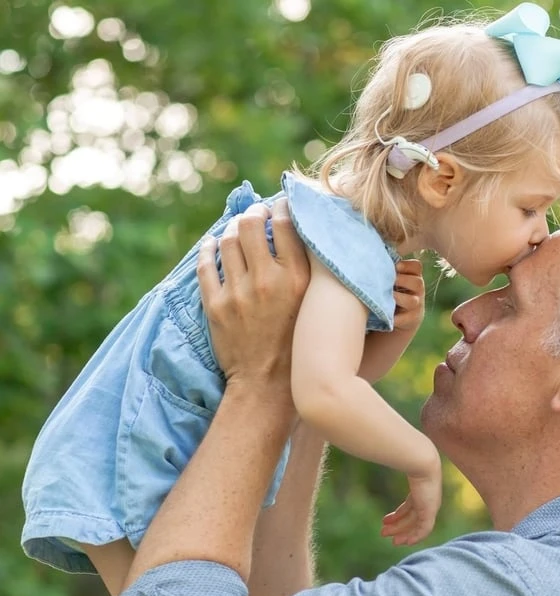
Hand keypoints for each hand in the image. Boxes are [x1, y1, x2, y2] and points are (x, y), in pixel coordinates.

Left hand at [197, 199, 309, 390]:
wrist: (269, 387)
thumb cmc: (299, 346)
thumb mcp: (314, 307)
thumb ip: (310, 273)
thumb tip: (304, 236)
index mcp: (298, 280)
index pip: (286, 224)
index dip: (282, 207)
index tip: (282, 206)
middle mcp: (268, 282)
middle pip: (252, 225)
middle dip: (253, 213)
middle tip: (257, 215)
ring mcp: (238, 294)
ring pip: (228, 240)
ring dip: (232, 229)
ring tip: (238, 229)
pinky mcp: (216, 306)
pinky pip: (206, 265)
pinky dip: (209, 249)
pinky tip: (213, 244)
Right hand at [380, 454, 441, 545]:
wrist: (421, 460)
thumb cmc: (408, 458)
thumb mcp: (399, 465)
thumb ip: (391, 464)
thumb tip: (377, 453)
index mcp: (421, 490)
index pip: (410, 506)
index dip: (398, 515)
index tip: (385, 521)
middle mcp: (428, 499)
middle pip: (412, 517)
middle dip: (398, 526)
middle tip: (384, 533)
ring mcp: (430, 506)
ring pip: (416, 525)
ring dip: (403, 532)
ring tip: (390, 539)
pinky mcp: (430, 511)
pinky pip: (424, 530)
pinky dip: (415, 537)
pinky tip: (406, 542)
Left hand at [391, 259, 424, 331]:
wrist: (399, 317)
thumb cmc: (392, 292)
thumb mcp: (394, 279)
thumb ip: (389, 269)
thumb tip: (372, 253)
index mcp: (414, 276)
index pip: (417, 267)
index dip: (406, 265)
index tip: (395, 266)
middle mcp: (419, 291)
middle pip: (418, 283)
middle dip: (402, 281)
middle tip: (390, 282)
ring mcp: (416, 306)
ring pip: (412, 301)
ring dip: (397, 298)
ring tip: (386, 297)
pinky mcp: (412, 320)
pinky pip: (405, 319)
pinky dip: (394, 317)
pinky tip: (385, 313)